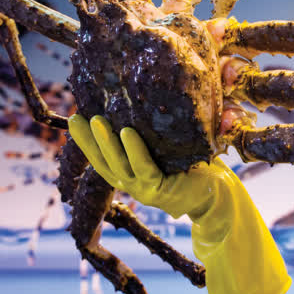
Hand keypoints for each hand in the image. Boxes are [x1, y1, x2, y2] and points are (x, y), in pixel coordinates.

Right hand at [68, 114, 289, 293]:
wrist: (219, 193)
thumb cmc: (195, 167)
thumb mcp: (169, 148)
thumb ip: (155, 133)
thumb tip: (142, 99)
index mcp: (131, 175)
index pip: (102, 159)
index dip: (86, 142)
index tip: (74, 119)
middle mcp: (133, 185)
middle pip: (103, 163)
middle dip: (87, 141)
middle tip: (76, 117)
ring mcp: (144, 190)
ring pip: (119, 166)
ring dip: (106, 143)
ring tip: (97, 120)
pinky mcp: (159, 191)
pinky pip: (144, 168)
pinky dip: (135, 151)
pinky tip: (127, 132)